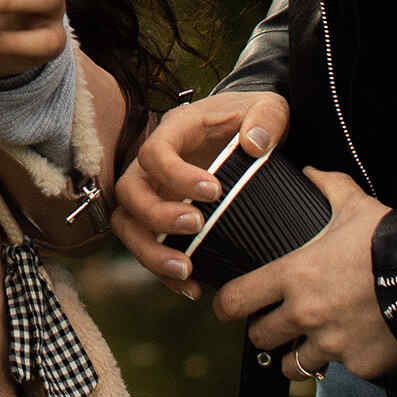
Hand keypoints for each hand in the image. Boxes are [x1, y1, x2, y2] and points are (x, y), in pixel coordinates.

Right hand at [111, 90, 288, 297]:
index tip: (214, 191)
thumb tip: (254, 145)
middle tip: (196, 225)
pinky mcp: (162, 219)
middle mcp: (154, 163)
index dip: (175, 174)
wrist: (250, 133)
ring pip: (128, 224)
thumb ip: (267, 119)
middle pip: (130, 191)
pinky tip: (192, 288)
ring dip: (151, 251)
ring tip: (185, 270)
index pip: (154, 152)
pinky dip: (163, 273)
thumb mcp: (268, 107)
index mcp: (175, 130)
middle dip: (157, 215)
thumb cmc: (254, 119)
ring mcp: (154, 192)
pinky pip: (147, 247)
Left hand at [222, 169, 396, 379]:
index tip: (227, 308)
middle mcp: (305, 314)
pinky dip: (345, 360)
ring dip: (298, 355)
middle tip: (277, 322)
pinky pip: (342, 370)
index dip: (226, 306)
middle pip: (261, 338)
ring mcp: (331, 345)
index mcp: (294, 276)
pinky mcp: (358, 366)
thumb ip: (326, 186)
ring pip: (294, 365)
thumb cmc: (386, 241)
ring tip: (310, 342)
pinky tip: (356, 343)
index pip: (237, 300)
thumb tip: (310, 171)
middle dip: (265, 331)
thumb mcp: (353, 205)